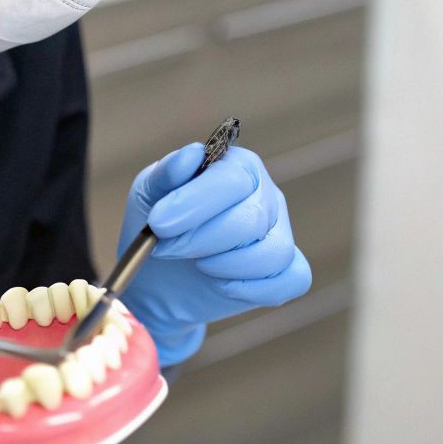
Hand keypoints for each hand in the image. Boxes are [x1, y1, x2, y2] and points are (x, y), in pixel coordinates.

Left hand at [117, 143, 311, 365]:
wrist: (159, 278)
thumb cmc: (160, 226)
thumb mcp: (149, 193)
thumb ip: (167, 173)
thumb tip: (191, 155)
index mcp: (240, 168)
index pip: (233, 180)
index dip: (195, 204)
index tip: (159, 224)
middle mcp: (268, 196)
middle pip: (253, 219)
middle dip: (202, 240)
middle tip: (166, 247)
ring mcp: (281, 234)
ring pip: (275, 253)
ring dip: (227, 266)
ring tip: (197, 265)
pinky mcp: (288, 271)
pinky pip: (293, 280)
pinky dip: (255, 289)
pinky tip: (222, 286)